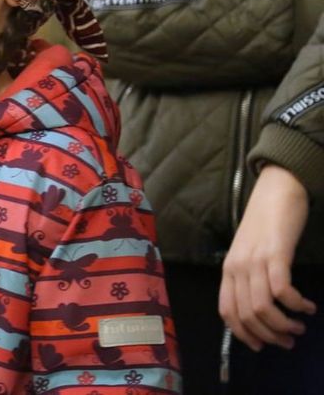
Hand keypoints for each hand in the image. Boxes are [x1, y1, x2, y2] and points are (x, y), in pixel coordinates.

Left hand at [220, 165, 316, 350]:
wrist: (276, 190)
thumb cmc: (265, 223)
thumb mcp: (248, 252)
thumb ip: (248, 276)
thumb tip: (257, 308)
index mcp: (228, 269)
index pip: (227, 311)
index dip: (243, 334)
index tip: (262, 345)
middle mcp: (237, 267)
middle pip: (246, 315)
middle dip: (269, 336)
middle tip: (289, 340)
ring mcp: (255, 260)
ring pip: (263, 308)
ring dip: (284, 325)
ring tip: (300, 327)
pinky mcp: (275, 254)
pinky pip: (282, 290)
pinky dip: (296, 305)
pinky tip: (308, 306)